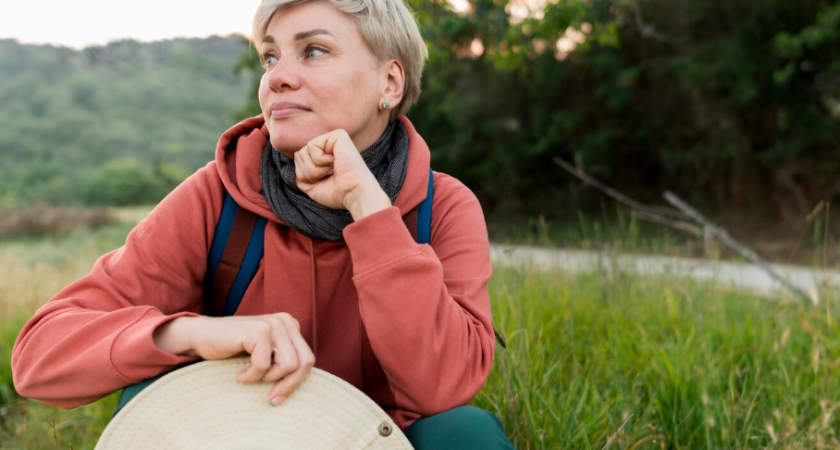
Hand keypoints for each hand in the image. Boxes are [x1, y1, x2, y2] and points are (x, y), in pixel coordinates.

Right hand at [153, 314, 314, 405]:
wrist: (200, 337)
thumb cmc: (233, 351)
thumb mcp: (266, 355)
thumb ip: (284, 362)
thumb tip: (303, 390)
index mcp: (291, 325)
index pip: (307, 359)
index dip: (295, 382)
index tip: (278, 398)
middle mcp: (285, 321)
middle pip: (304, 362)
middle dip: (289, 385)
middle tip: (271, 399)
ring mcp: (273, 323)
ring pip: (289, 365)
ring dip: (268, 378)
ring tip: (250, 375)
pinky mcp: (258, 331)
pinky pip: (264, 365)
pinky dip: (250, 376)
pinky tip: (239, 374)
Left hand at [294, 129, 391, 219]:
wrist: (354, 194)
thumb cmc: (338, 193)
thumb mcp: (311, 185)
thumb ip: (300, 170)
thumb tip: (296, 154)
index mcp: (325, 155)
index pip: (299, 160)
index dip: (305, 175)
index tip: (325, 181)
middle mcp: (329, 144)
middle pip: (299, 155)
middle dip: (308, 172)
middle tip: (328, 176)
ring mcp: (334, 138)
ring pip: (303, 152)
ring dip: (314, 169)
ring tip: (332, 171)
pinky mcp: (337, 135)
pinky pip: (311, 146)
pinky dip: (320, 161)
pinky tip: (335, 163)